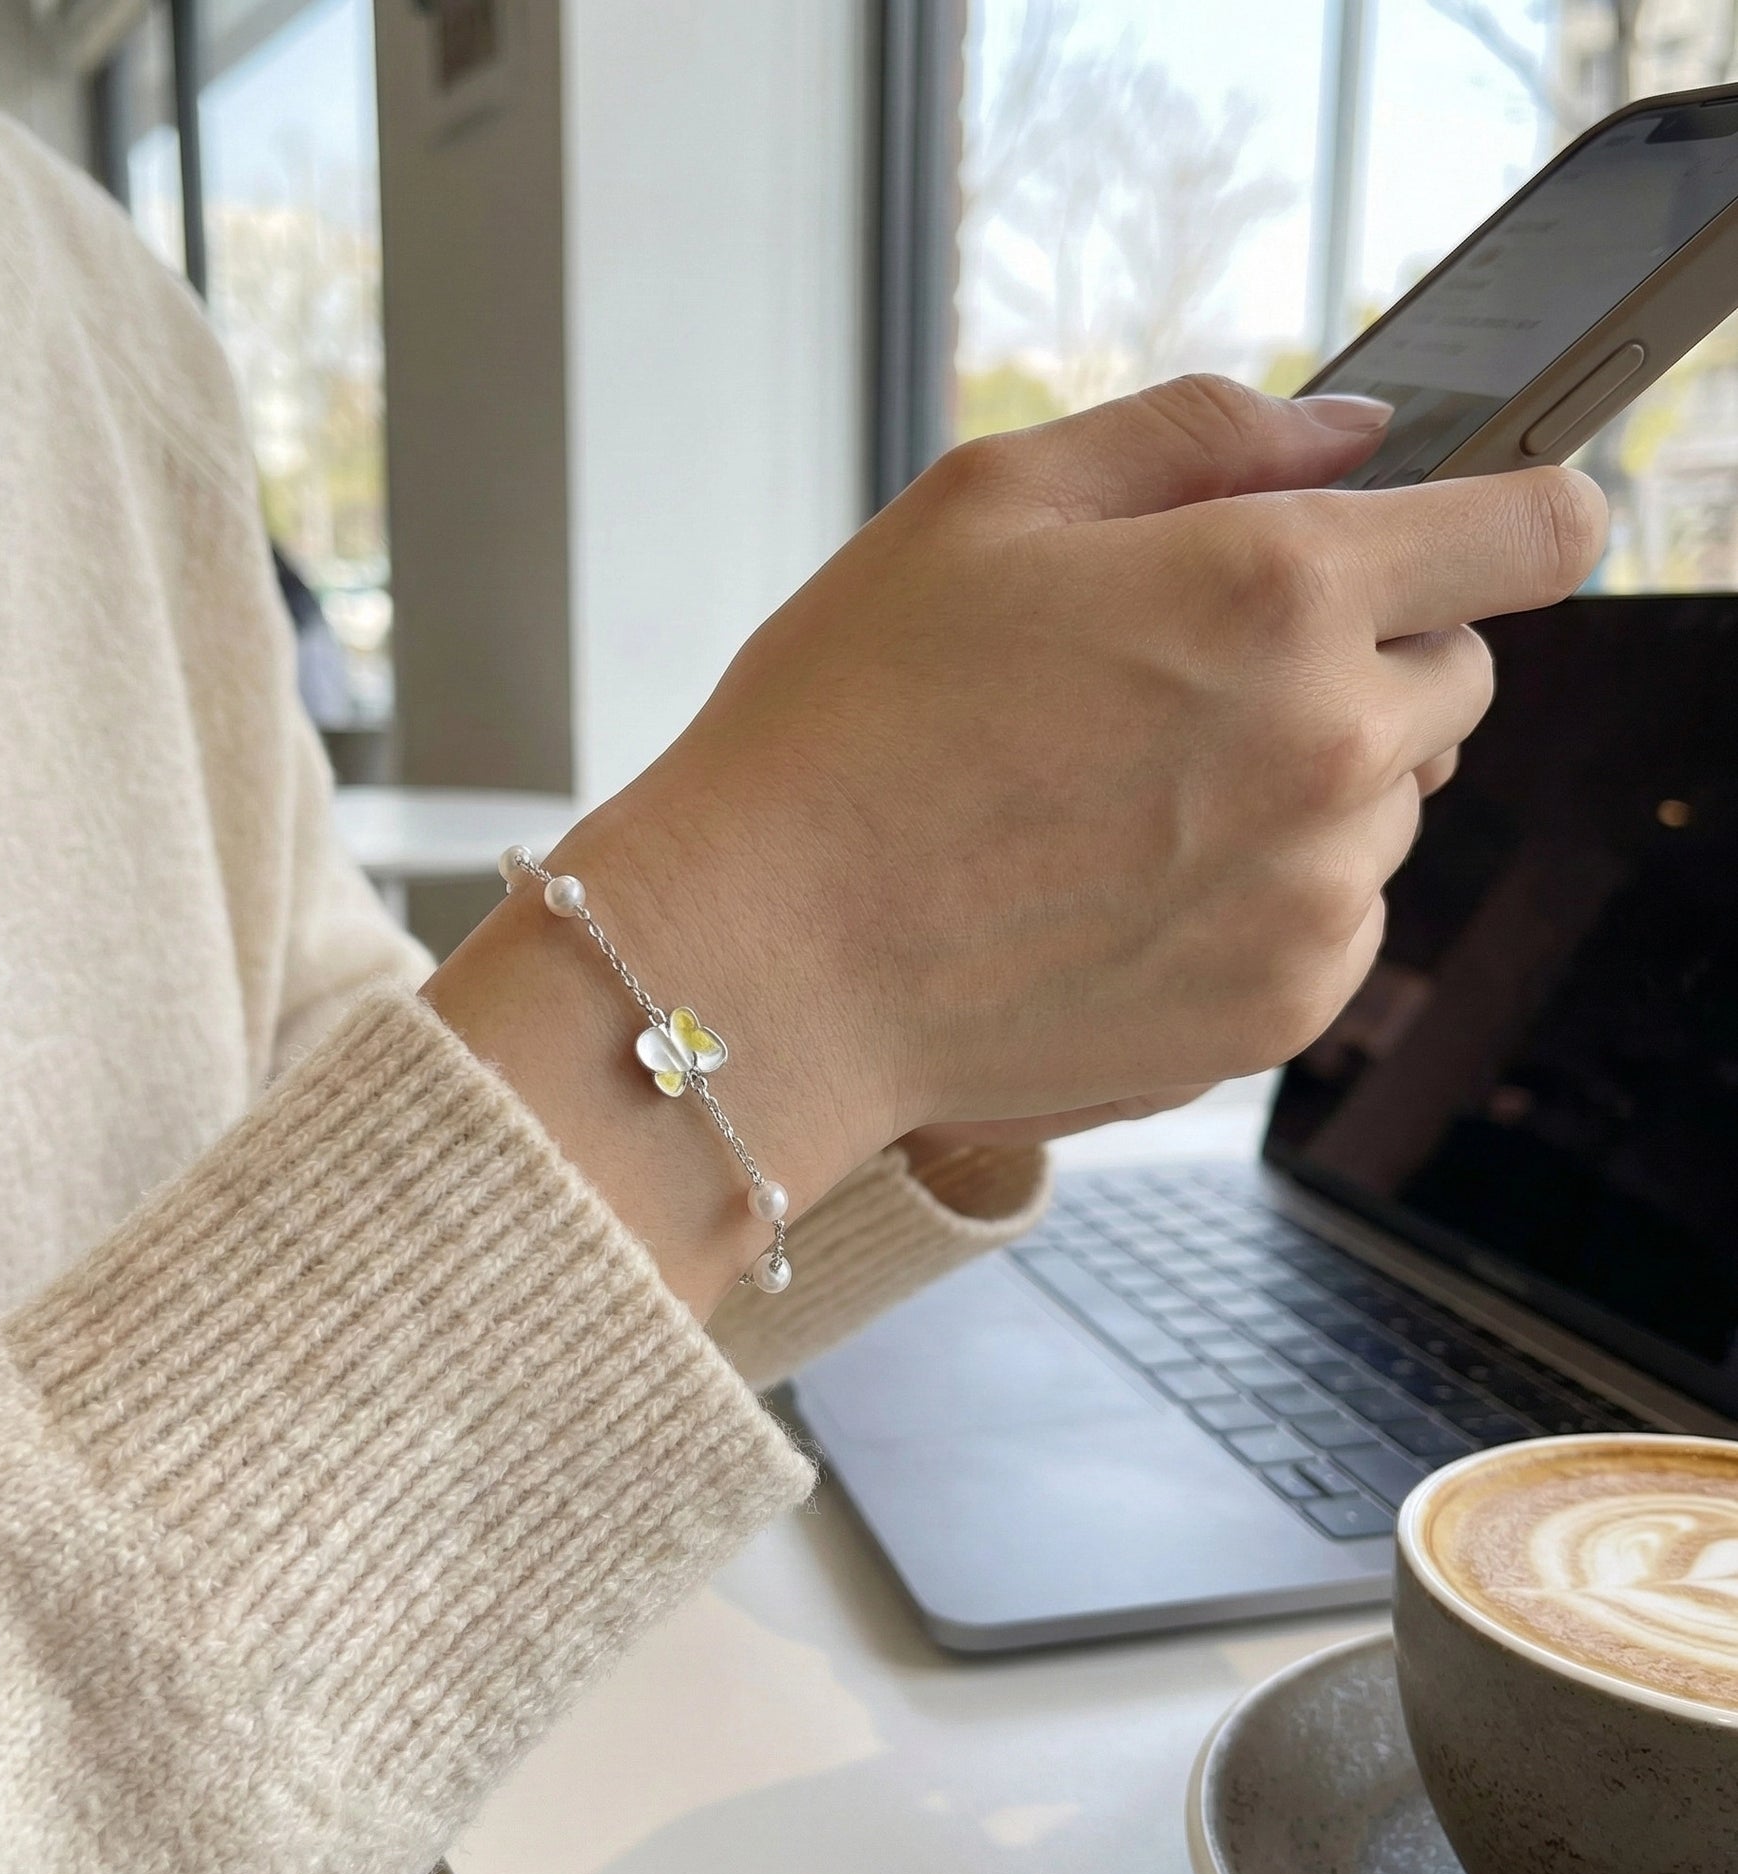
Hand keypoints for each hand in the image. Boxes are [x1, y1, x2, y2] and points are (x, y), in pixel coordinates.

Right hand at [433, 376, 1603, 1307]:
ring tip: (1122, 802)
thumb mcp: (985, 504)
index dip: (1511, 516)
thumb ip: (1195, 432)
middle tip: (1190, 677)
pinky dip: (1264, 897)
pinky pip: (1336, 921)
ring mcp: (1312, 899)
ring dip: (1305, 783)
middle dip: (1363, 652)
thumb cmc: (844, 725)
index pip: (1534, 531)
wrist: (768, 962)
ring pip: (1392, 807)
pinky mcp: (1278, 1012)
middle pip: (1459, 675)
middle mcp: (1329, 749)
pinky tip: (1121, 890)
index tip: (1467, 533)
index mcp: (1274, 589)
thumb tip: (1350, 435)